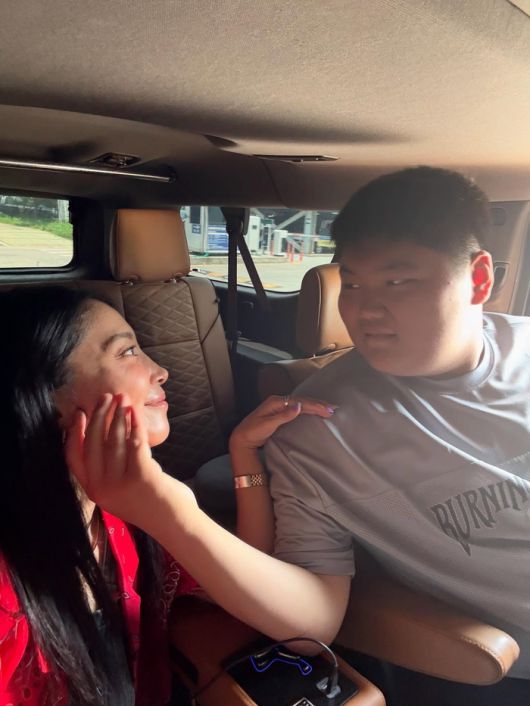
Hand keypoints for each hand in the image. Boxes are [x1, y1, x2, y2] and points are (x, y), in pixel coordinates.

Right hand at [65, 393, 193, 524]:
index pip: (73, 458)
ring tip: (123, 399)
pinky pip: (135, 442)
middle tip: (106, 397)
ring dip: (118, 415)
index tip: (79, 413)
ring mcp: (120, 483)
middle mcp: (102, 488)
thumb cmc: (149, 502)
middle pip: (93, 443)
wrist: (174, 523)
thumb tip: (107, 430)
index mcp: (93, 491)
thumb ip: (110, 467)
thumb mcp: (120, 489)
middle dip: (99, 415)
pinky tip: (136, 412)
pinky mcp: (141, 476)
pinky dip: (136, 423)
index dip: (74, 433)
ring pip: (114, 440)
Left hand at [229, 395, 335, 450]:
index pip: (300, 402)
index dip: (314, 405)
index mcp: (276, 402)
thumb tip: (299, 406)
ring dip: (314, 405)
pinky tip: (314, 411)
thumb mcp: (267, 425)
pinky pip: (297, 408)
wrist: (242, 438)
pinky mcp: (280, 413)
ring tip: (327, 408)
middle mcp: (278, 401)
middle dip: (318, 404)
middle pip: (302, 400)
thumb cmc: (253, 432)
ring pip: (301, 403)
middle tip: (333, 409)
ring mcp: (279, 406)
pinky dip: (308, 409)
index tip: (327, 410)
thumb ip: (283, 416)